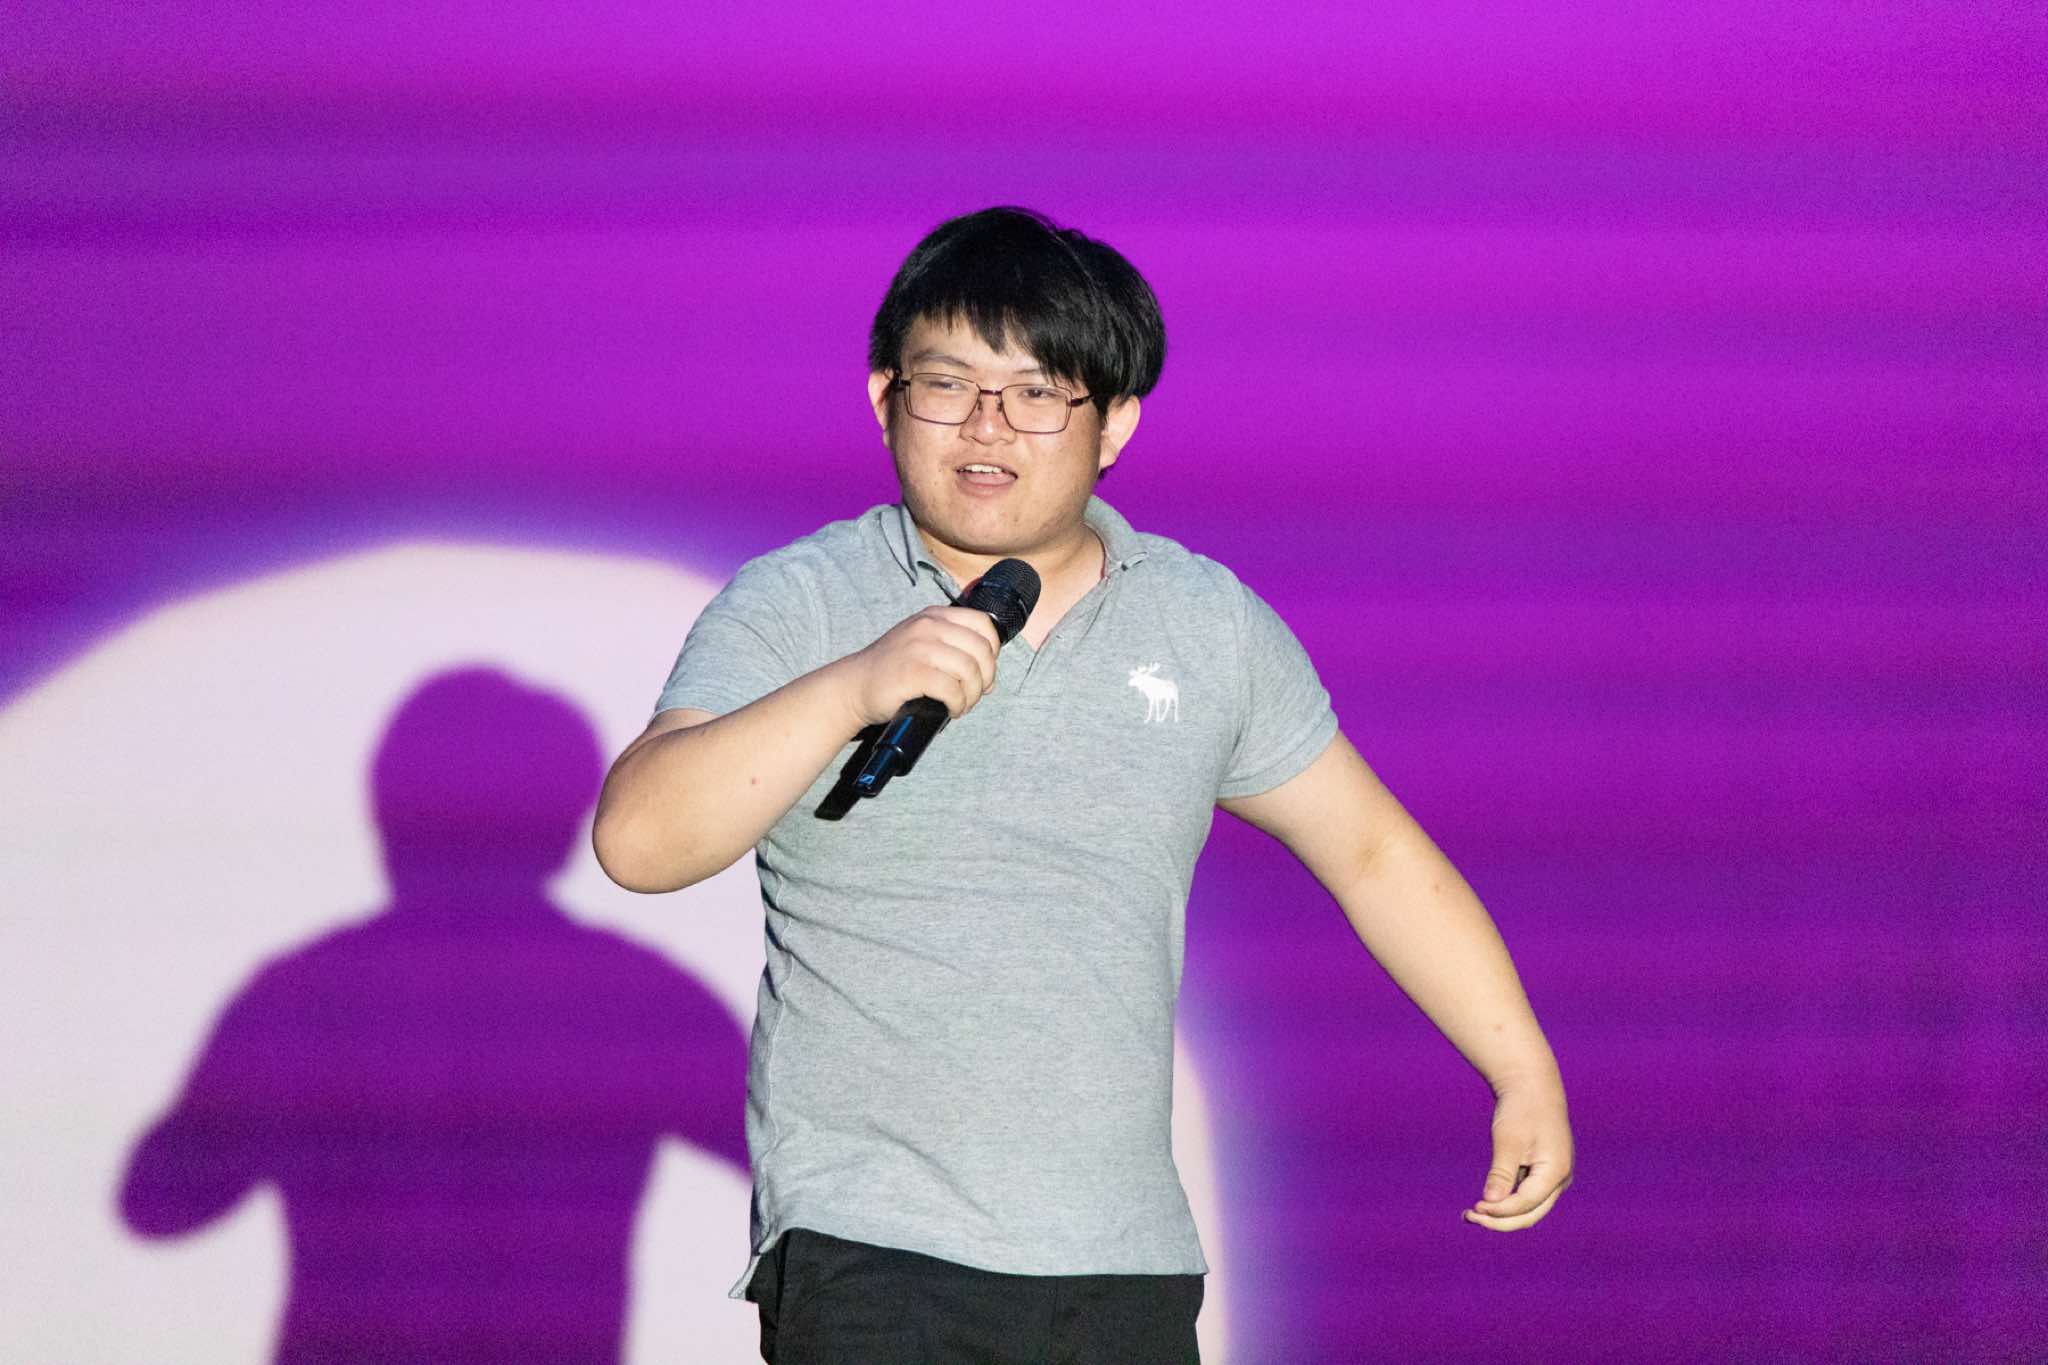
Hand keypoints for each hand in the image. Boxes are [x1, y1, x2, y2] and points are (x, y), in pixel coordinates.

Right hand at [837, 606, 1001, 729]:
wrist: (853, 686)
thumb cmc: (891, 671)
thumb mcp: (922, 645)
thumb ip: (953, 651)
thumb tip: (990, 679)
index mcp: (934, 616)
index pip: (983, 623)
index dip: (992, 650)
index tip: (984, 671)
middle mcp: (928, 626)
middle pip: (981, 649)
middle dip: (985, 677)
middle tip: (975, 694)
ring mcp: (919, 647)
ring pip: (969, 670)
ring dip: (973, 694)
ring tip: (962, 705)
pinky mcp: (912, 672)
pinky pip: (952, 689)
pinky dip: (959, 704)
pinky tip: (952, 710)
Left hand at [1463, 1076, 1572, 1230]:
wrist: (1532, 1086)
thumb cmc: (1521, 1109)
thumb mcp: (1508, 1140)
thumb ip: (1502, 1174)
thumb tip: (1490, 1204)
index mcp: (1556, 1172)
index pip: (1526, 1204)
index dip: (1499, 1211)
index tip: (1474, 1208)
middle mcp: (1560, 1180)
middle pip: (1530, 1214)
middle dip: (1500, 1220)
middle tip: (1469, 1217)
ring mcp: (1555, 1178)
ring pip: (1528, 1208)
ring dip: (1502, 1214)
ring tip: (1470, 1214)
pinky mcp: (1545, 1174)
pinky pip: (1526, 1196)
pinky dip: (1506, 1201)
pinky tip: (1484, 1203)